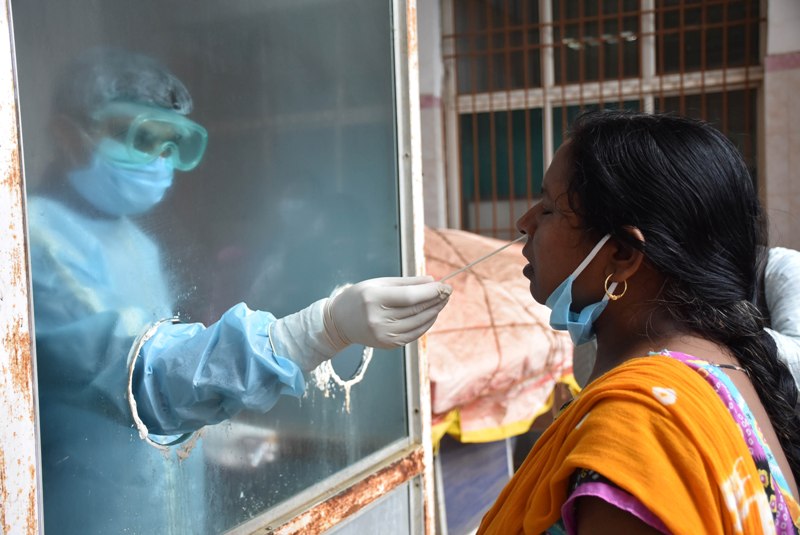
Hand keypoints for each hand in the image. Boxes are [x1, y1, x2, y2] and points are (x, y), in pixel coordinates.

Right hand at [324, 276, 451, 349]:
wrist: (339, 322)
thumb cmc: (360, 297)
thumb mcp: (379, 284)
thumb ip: (406, 283)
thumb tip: (432, 281)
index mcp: (373, 299)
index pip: (410, 296)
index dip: (431, 291)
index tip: (445, 285)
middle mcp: (378, 319)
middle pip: (416, 309)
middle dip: (436, 299)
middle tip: (449, 291)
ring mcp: (383, 335)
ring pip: (418, 323)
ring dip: (435, 311)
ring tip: (443, 301)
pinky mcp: (388, 344)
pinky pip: (414, 333)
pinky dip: (426, 323)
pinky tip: (432, 314)